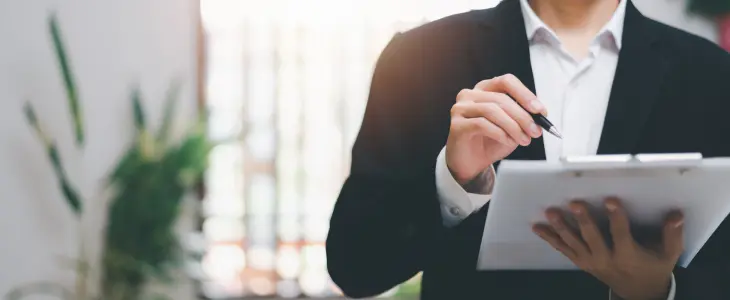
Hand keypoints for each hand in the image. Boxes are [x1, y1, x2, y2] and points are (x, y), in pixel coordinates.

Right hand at [445, 74, 546, 184]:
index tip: (540, 110)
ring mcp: (460, 108)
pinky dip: (500, 133)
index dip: (525, 94)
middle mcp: (470, 94)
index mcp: (485, 89)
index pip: (506, 81)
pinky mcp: (456, 125)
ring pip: (492, 110)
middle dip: (523, 116)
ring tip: (524, 140)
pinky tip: (508, 141)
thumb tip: (540, 115)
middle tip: (535, 131)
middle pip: (501, 98)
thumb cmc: (490, 142)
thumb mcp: (513, 127)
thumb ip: (523, 117)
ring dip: (513, 127)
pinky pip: (482, 124)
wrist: (471, 163)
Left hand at [533, 198, 683, 299]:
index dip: (616, 217)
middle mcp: (606, 259)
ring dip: (561, 228)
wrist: (638, 293)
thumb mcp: (668, 255)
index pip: (621, 235)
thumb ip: (672, 235)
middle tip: (574, 203)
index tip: (611, 200)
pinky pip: (564, 250)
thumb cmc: (653, 268)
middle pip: (592, 238)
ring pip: (574, 243)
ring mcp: (590, 261)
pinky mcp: (581, 262)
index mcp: (628, 256)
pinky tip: (538, 227)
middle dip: (583, 220)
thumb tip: (676, 215)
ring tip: (550, 212)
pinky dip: (551, 239)